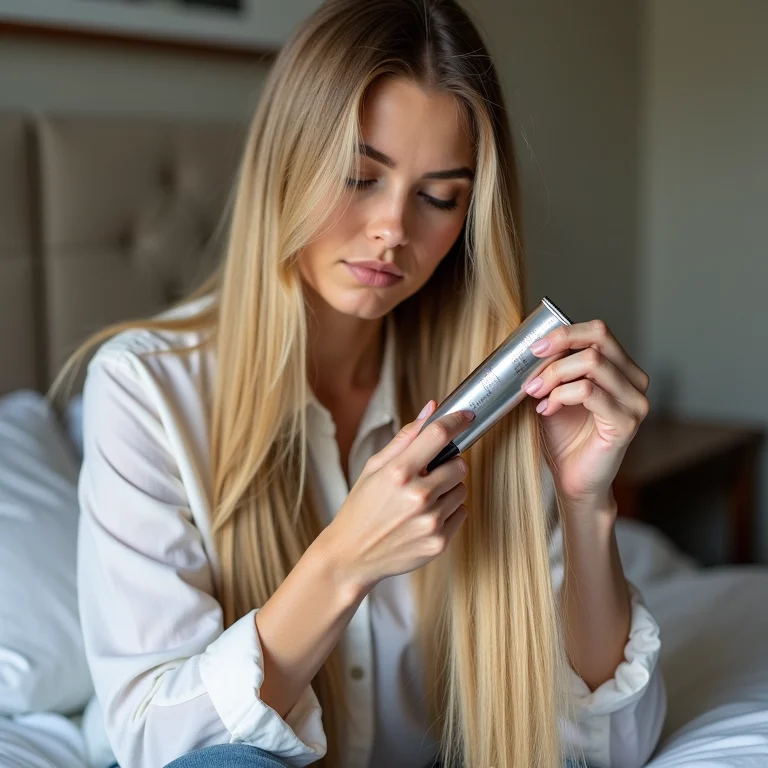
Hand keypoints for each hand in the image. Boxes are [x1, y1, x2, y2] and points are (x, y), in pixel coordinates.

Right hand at [320, 402, 471, 592]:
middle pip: (459, 465)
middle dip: (448, 465)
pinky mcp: (439, 542)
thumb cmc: (361, 508)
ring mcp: (430, 522)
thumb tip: (430, 409)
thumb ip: (405, 438)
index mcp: (398, 473)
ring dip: (448, 490)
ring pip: (462, 490)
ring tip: (422, 499)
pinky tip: (425, 517)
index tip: (465, 416)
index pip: (439, 435)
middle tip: (429, 474)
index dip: (457, 421)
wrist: (351, 556)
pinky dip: (449, 512)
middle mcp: (417, 496)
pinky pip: (462, 513)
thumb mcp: (374, 467)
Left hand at [524, 320, 649, 511]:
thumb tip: (534, 343)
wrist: (572, 479)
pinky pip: (588, 392)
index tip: (535, 347)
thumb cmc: (564, 437)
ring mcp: (635, 402)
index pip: (599, 332)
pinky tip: (546, 410)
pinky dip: (560, 396)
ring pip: (591, 363)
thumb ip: (554, 367)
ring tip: (536, 394)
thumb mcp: (555, 392)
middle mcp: (635, 381)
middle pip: (598, 339)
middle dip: (558, 348)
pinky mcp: (626, 423)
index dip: (564, 333)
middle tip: (533, 366)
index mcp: (622, 369)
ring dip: (554, 375)